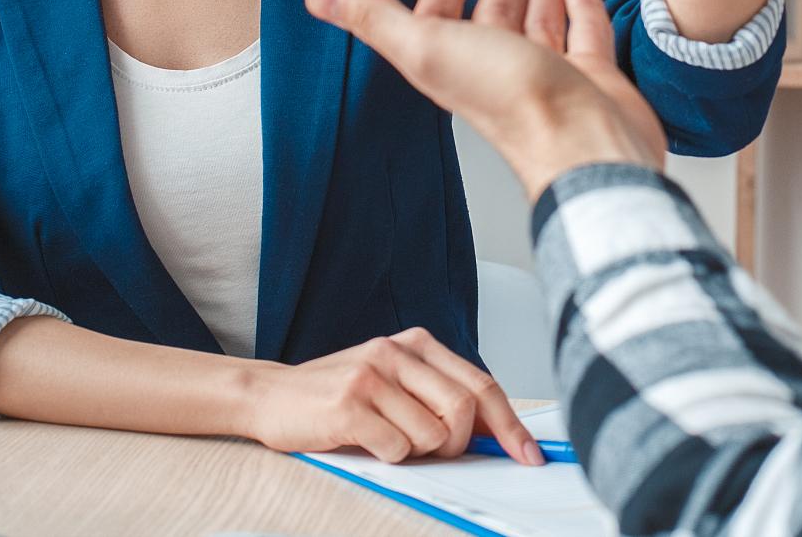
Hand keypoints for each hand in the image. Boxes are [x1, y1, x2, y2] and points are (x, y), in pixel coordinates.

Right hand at [243, 327, 541, 464]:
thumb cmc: (339, 394)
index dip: (511, 426)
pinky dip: (388, 457)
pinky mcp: (349, 404)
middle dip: (460, 446)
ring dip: (416, 452)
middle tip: (436, 453)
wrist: (271, 395)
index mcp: (417, 343)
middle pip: (465, 409)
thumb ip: (439, 396)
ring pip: (433, 435)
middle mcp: (398, 351)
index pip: (482, 384)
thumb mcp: (395, 382)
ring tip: (386, 438)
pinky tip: (365, 442)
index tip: (531, 455)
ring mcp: (373, 374)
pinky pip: (397, 449)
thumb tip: (495, 432)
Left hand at [305, 0, 664, 198]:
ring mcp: (549, 75)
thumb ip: (374, 19)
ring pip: (541, 19)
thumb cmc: (512, 104)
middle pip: (498, 13)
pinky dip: (580, 7)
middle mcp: (501, 70)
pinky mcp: (591, 78)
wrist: (585, 143)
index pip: (444, 20)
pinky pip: (584, 33)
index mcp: (457, 65)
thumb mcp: (427, 46)